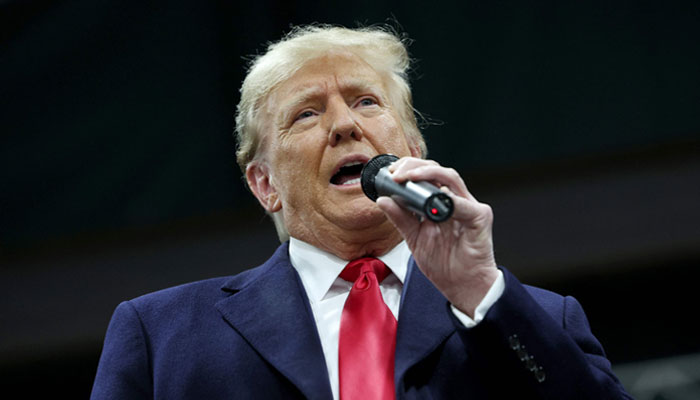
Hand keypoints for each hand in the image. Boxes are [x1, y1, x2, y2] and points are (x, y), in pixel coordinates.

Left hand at [376, 157, 498, 317]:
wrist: (462, 286)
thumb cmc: (444, 263)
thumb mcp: (414, 238)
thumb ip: (401, 218)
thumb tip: (383, 200)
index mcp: (441, 203)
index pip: (427, 176)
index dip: (409, 169)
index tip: (391, 172)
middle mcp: (456, 200)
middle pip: (438, 171)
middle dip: (415, 166)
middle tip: (396, 173)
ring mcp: (469, 207)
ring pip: (451, 178)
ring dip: (428, 175)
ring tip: (409, 178)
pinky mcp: (480, 218)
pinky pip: (464, 205)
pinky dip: (449, 200)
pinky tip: (436, 199)